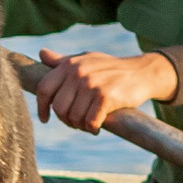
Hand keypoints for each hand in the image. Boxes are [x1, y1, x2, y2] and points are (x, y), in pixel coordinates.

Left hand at [32, 47, 178, 133]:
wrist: (141, 72)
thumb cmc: (110, 68)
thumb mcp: (86, 59)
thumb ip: (63, 61)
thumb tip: (42, 54)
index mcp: (69, 65)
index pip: (44, 88)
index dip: (41, 107)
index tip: (45, 119)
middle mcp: (78, 73)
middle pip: (59, 108)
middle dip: (66, 120)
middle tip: (77, 122)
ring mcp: (92, 84)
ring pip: (74, 118)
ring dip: (81, 126)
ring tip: (89, 123)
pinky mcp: (106, 96)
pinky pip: (90, 122)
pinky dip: (92, 129)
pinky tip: (98, 127)